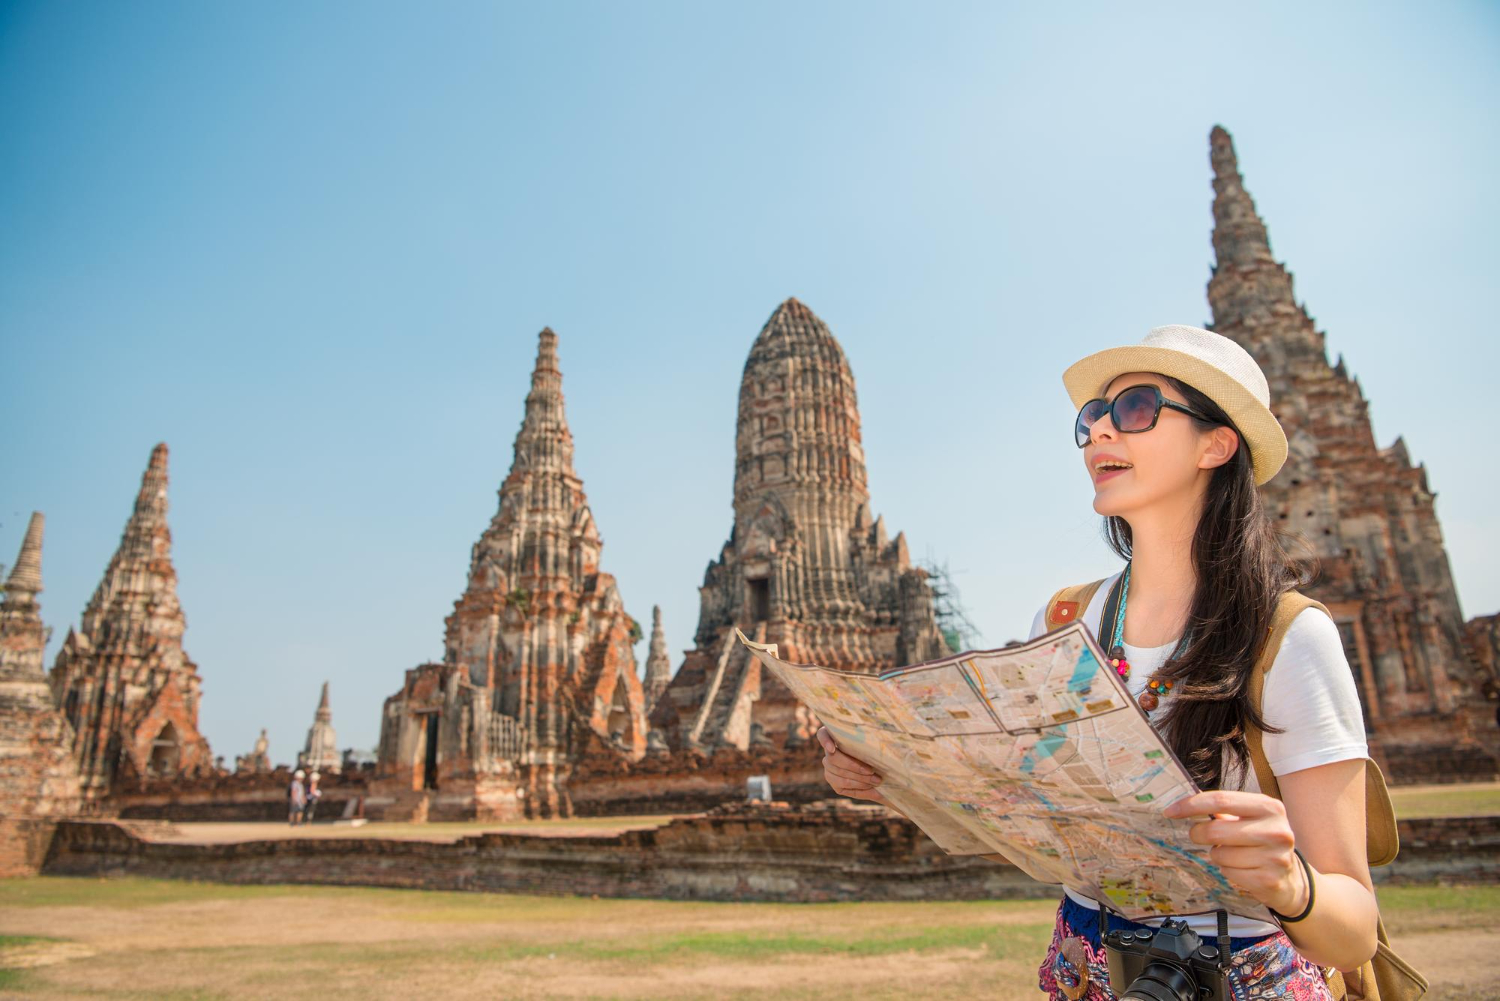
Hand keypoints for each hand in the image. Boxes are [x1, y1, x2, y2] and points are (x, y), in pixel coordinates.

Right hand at [816, 726, 883, 802]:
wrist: (881, 771)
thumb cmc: (877, 751)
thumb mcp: (874, 743)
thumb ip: (871, 739)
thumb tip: (879, 736)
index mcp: (836, 737)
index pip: (822, 735)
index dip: (825, 741)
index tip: (832, 749)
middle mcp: (829, 754)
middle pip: (834, 759)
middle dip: (854, 766)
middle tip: (872, 770)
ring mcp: (829, 769)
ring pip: (840, 775)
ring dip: (860, 779)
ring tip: (877, 781)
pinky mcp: (835, 784)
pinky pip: (844, 787)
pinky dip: (861, 789)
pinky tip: (874, 790)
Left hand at [1164, 790, 1309, 915]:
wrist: (1290, 880)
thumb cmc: (1261, 841)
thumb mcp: (1251, 818)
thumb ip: (1223, 808)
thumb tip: (1183, 803)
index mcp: (1269, 807)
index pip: (1220, 800)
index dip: (1191, 805)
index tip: (1170, 811)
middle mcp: (1276, 831)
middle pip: (1215, 830)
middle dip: (1198, 834)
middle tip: (1199, 836)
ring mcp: (1275, 857)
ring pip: (1220, 855)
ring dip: (1217, 855)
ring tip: (1234, 854)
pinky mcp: (1268, 880)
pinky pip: (1229, 873)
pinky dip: (1228, 871)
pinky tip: (1243, 869)